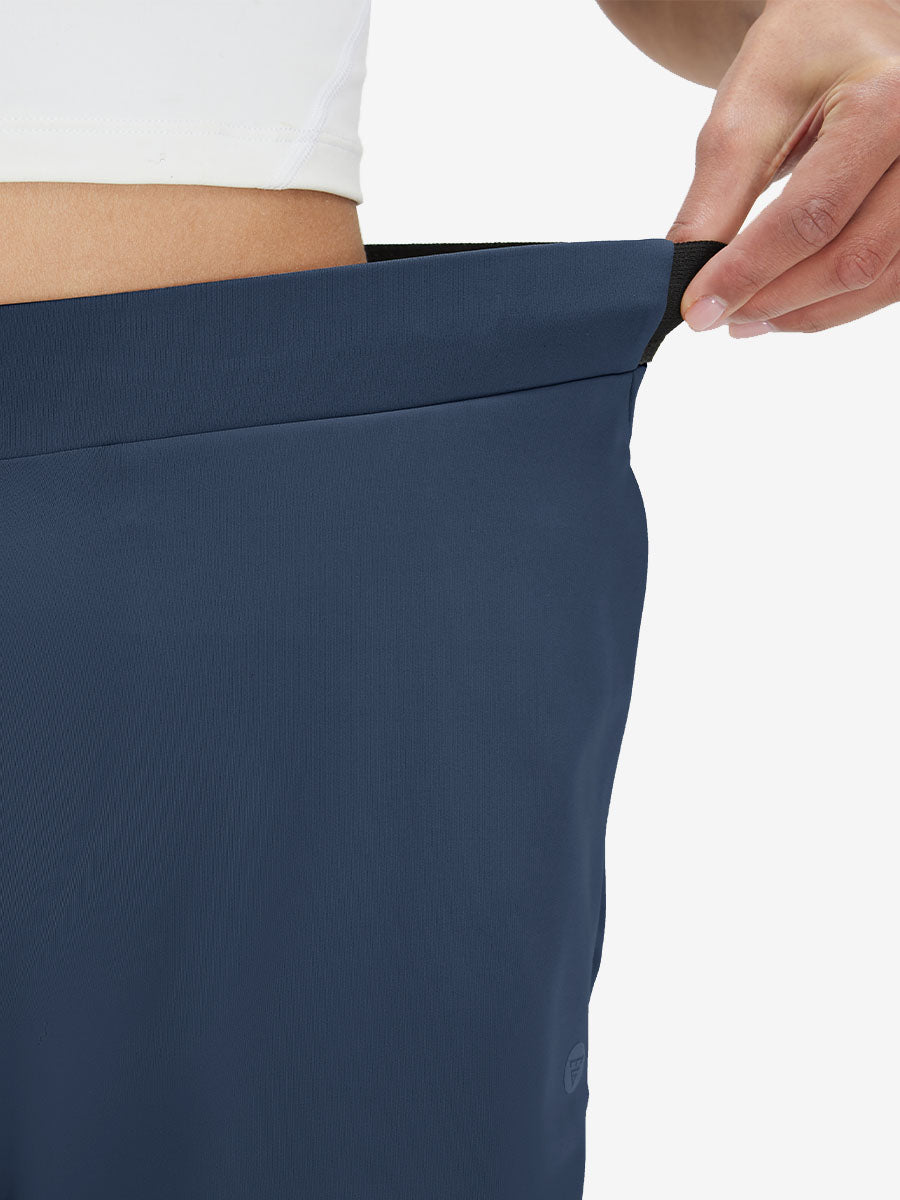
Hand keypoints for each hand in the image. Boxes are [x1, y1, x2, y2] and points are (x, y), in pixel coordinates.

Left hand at [667, 0, 899, 337]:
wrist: (847, 25)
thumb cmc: (800, 54)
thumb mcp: (745, 112)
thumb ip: (715, 198)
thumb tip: (686, 277)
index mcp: (884, 106)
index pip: (811, 216)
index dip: (748, 272)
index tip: (699, 308)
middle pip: (850, 258)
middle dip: (773, 300)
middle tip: (716, 316)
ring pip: (874, 281)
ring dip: (802, 313)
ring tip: (743, 319)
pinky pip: (888, 279)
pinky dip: (831, 304)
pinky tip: (783, 308)